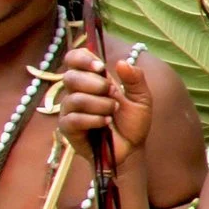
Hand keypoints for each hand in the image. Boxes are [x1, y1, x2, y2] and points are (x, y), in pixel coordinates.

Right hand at [56, 46, 152, 163]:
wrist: (131, 149)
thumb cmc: (132, 123)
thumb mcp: (141, 99)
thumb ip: (135, 80)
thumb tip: (122, 62)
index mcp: (91, 80)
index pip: (74, 59)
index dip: (82, 59)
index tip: (100, 67)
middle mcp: (76, 92)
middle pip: (70, 77)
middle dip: (96, 85)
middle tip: (113, 94)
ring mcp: (69, 110)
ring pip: (75, 99)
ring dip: (100, 105)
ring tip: (113, 113)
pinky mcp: (67, 128)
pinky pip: (74, 119)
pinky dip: (94, 120)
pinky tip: (105, 123)